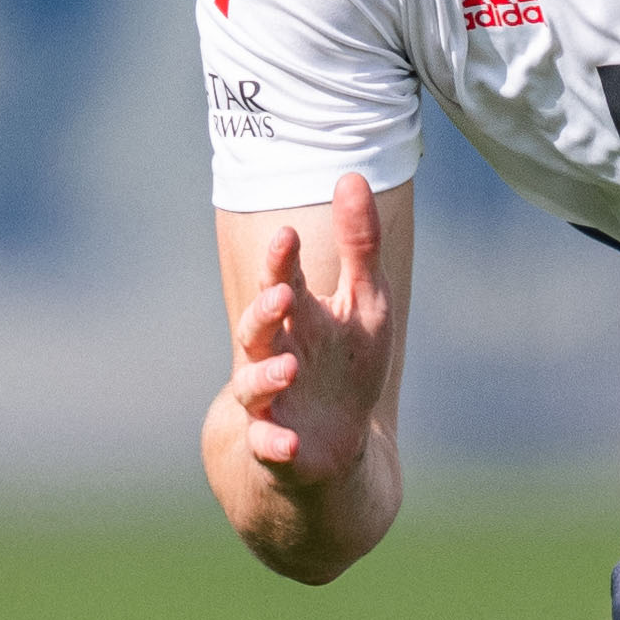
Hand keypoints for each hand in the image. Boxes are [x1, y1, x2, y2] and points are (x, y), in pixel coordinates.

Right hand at [208, 172, 403, 570]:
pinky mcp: (276, 443)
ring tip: (290, 369)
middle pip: (258, 328)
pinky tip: (286, 441)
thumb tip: (351, 175)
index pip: (282, 281)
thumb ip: (359, 246)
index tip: (288, 236)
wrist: (330, 443)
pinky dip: (273, 442)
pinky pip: (267, 443)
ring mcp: (271, 400)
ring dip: (267, 376)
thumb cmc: (347, 365)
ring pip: (255, 385)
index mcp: (297, 316)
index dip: (282, 261)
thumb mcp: (365, 304)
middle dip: (265, 311)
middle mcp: (274, 353)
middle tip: (281, 296)